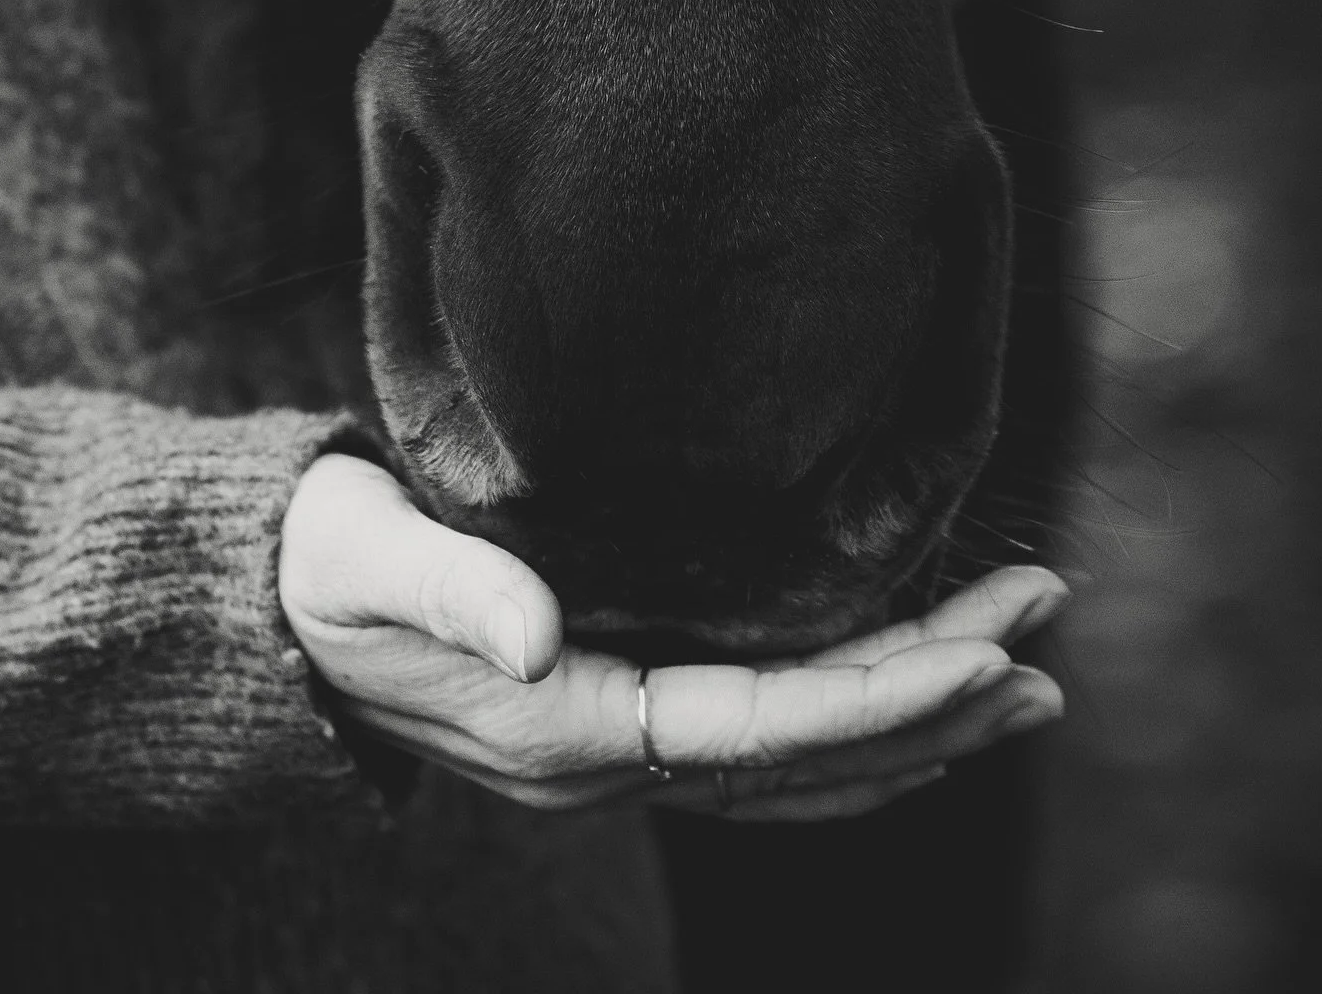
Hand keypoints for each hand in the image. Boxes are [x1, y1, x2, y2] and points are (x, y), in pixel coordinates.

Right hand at [280, 453, 1068, 821]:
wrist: (275, 604)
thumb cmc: (322, 566)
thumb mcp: (368, 560)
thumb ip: (452, 595)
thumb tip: (544, 635)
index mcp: (563, 725)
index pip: (756, 728)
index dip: (880, 696)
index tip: (990, 653)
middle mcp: (605, 757)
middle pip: (801, 751)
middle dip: (930, 701)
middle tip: (1046, 640)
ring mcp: (615, 746)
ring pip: (792, 759)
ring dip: (911, 723)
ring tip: (1019, 681)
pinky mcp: (617, 711)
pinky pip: (757, 743)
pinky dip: (846, 726)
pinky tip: (907, 697)